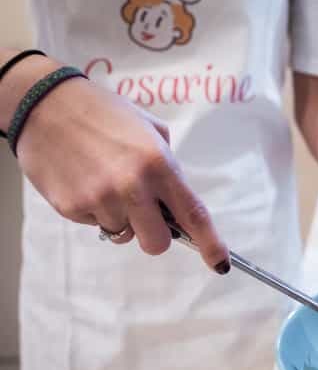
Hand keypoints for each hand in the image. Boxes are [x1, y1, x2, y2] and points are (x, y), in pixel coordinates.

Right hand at [12, 64, 229, 272]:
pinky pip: (95, 224)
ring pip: (123, 234)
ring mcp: (101, 199)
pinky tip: (85, 180)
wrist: (44, 104)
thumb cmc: (101, 113)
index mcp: (158, 164)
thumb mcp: (148, 129)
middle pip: (157, 243)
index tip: (220, 264)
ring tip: (105, 181)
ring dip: (120, 217)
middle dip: (155, 235)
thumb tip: (175, 199)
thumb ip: (168, 164)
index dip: (210, 243)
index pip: (192, 214)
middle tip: (144, 214)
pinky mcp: (72, 207)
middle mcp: (133, 186)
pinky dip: (94, 210)